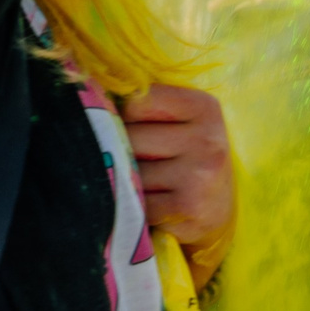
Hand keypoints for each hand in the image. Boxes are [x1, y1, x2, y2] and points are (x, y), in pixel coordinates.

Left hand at [124, 85, 236, 283]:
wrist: (219, 212)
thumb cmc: (188, 158)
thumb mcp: (183, 123)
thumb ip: (147, 107)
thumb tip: (90, 98)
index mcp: (205, 108)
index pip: (137, 101)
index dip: (126, 115)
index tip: (137, 127)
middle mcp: (207, 141)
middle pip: (130, 136)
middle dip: (124, 149)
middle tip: (140, 161)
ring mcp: (198, 177)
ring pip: (129, 171)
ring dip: (127, 180)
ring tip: (147, 183)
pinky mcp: (186, 210)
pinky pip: (135, 201)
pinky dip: (134, 205)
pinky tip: (150, 204)